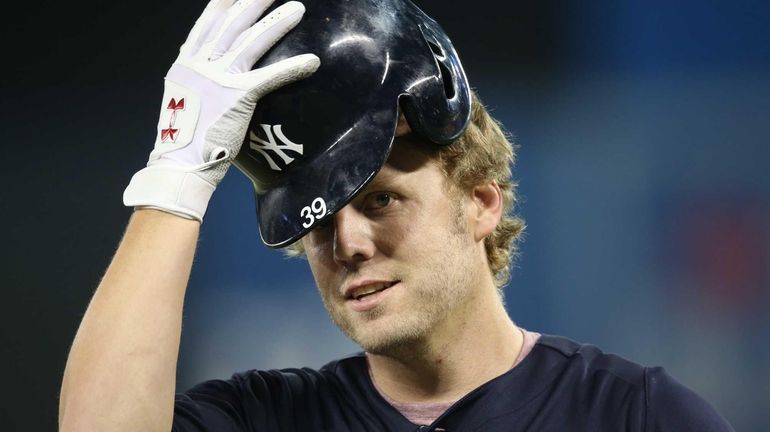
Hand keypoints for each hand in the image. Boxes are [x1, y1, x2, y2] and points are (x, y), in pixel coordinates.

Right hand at [123, 0, 318, 220]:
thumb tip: (220, 82)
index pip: (207, 24)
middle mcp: (199, 65)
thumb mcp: (187, 102)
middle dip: (253, 2)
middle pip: (231, 23)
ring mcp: (217, 79)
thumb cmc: (186, 141)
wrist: (179, 164)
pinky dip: (292, 67)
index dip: (223, 4)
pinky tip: (312, 61)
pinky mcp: (237, 97)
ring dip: (278, 22)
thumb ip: (202, 85)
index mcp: (186, 65)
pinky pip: (270, 76)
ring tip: (299, 8)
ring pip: (251, 41)